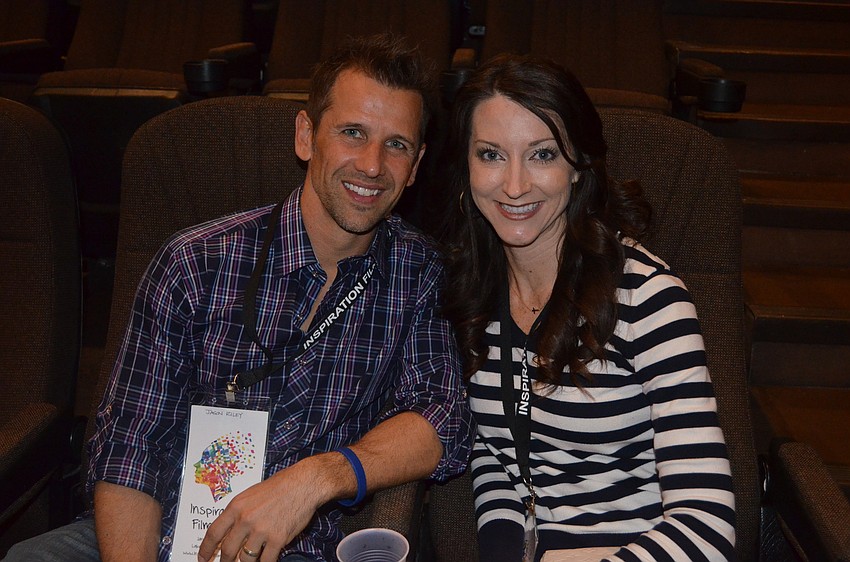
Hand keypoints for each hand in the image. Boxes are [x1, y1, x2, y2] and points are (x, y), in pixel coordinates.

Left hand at [197, 459, 330, 561]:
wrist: (303, 484)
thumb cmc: (280, 486)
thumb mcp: (251, 494)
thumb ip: (239, 512)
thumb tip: (230, 532)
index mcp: (236, 507)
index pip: (213, 533)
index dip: (205, 549)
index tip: (202, 558)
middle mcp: (246, 519)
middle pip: (227, 550)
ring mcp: (261, 530)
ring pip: (245, 559)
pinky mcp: (277, 539)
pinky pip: (266, 561)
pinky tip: (264, 561)